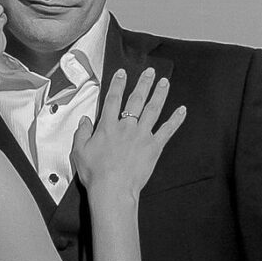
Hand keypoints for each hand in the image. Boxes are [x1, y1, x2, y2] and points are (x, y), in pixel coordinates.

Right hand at [69, 67, 186, 203]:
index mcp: (108, 126)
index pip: (113, 99)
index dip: (118, 84)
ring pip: (153, 109)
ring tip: (164, 82)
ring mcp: (142, 135)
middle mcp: (126, 126)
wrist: (113, 189)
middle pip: (136, 100)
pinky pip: (167, 130)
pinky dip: (175, 120)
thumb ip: (81, 132)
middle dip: (143, 83)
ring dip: (159, 94)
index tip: (122, 73)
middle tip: (149, 71)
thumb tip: (84, 120)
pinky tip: (182, 110)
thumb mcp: (79, 151)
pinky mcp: (154, 147)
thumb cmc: (95, 174)